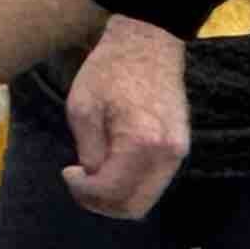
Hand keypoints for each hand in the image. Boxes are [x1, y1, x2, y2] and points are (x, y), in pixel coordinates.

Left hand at [62, 20, 189, 217]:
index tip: (68, 172)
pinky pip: (154, 181)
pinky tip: (114, 164)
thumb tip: (94, 180)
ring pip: (146, 198)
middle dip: (101, 202)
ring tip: (95, 173)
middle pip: (134, 206)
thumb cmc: (110, 69)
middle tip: (80, 181)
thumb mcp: (83, 109)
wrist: (148, 41)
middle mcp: (167, 153)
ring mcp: (179, 151)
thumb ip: (89, 153)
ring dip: (117, 196)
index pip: (111, 191)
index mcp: (141, 142)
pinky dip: (132, 183)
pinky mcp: (181, 146)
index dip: (83, 192)